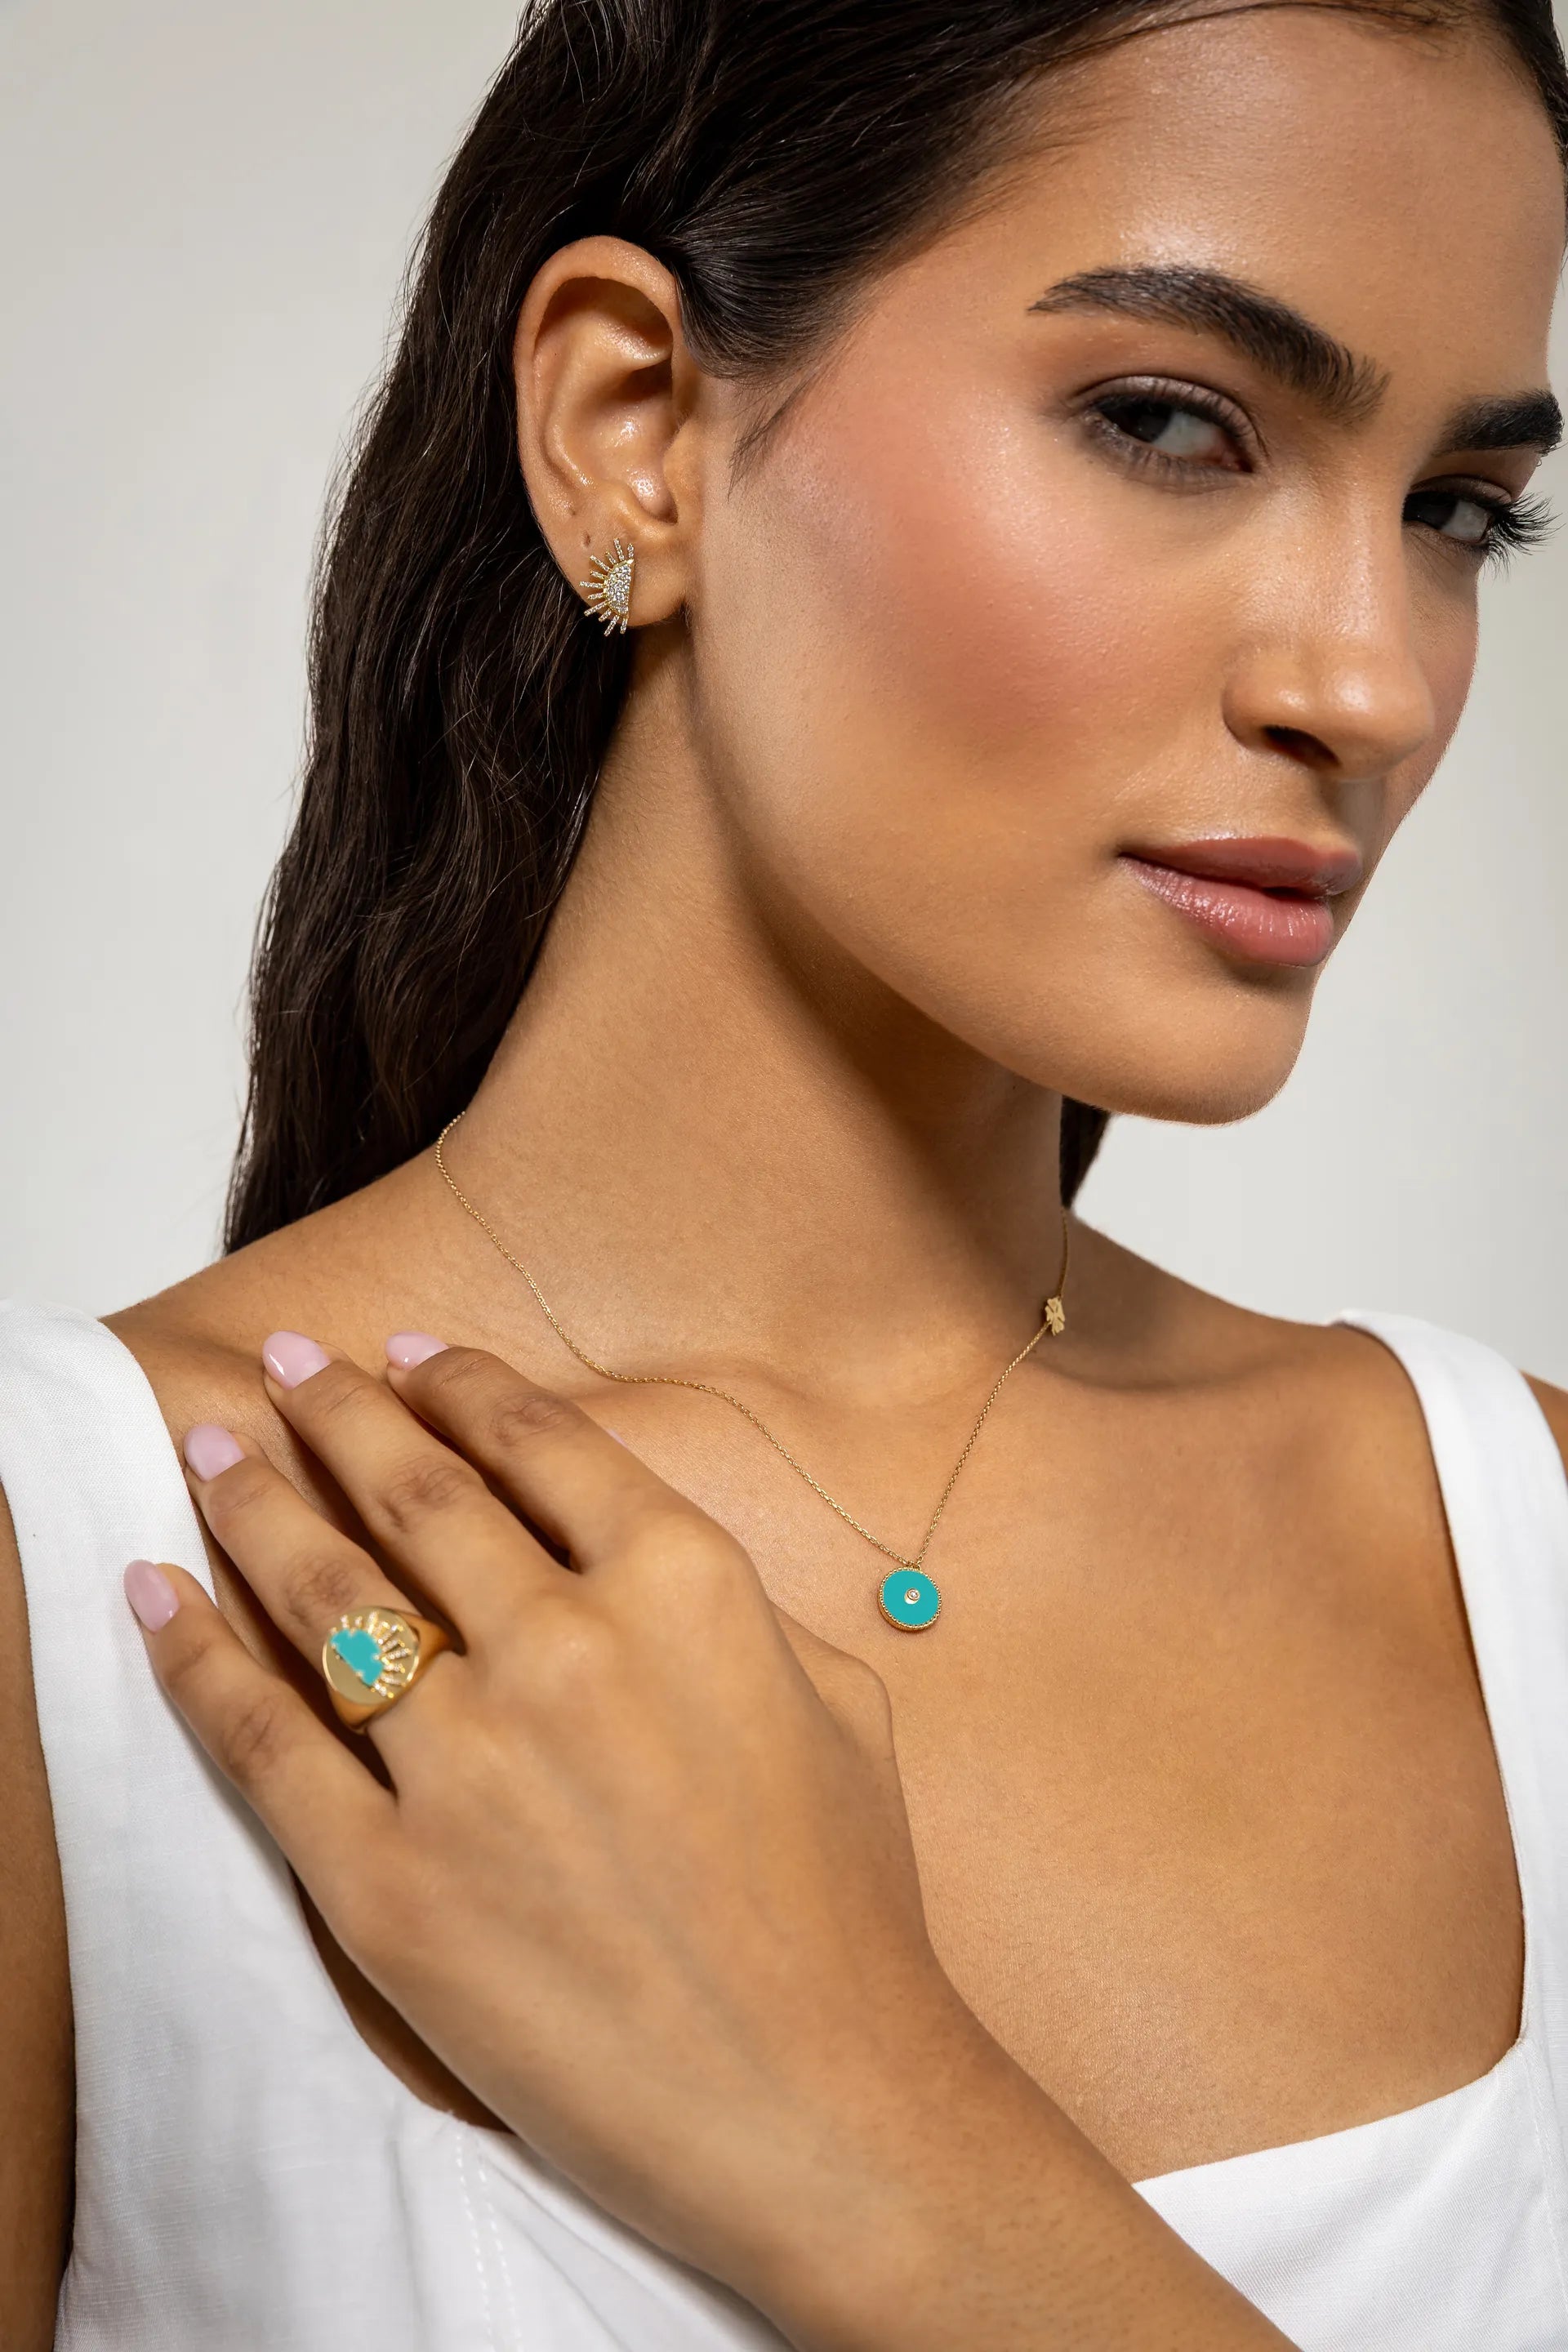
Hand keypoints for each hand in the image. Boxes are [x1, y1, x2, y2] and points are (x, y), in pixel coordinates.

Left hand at [128, 1335, 1293, 2350]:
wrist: (819, 2102)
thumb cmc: (847, 1906)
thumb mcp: (840, 1703)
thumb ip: (733, 1608)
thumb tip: (640, 1563)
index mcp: (684, 1584)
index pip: (539, 1444)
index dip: (459, 1384)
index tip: (407, 1355)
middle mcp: (565, 1645)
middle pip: (415, 1491)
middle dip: (338, 1410)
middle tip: (287, 1363)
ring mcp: (466, 1764)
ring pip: (324, 1592)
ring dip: (255, 1498)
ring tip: (208, 1444)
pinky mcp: (386, 1883)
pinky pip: (260, 1741)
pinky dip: (193, 1655)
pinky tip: (155, 1592)